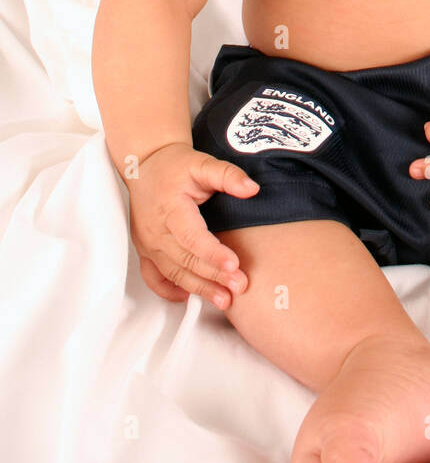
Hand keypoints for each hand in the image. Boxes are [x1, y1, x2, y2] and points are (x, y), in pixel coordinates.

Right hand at [127, 143, 259, 309]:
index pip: (192, 237)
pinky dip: (170, 290)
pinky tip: (189, 297)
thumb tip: (252, 189)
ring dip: (198, 288)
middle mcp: (154, 230)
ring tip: (224, 300)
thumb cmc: (175, 165)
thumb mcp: (203, 163)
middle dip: (214, 276)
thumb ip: (228, 175)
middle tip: (240, 285)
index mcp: (169, 208)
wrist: (146, 165)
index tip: (234, 264)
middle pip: (186, 260)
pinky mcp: (144, 251)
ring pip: (173, 273)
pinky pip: (154, 278)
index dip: (213, 253)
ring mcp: (147, 243)